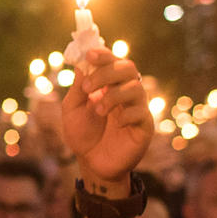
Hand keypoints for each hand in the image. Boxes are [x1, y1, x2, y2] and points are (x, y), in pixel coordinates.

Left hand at [61, 49, 152, 186]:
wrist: (90, 162)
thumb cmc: (82, 134)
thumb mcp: (72, 110)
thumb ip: (78, 89)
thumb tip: (81, 65)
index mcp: (108, 85)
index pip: (112, 61)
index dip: (104, 55)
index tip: (90, 55)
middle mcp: (125, 92)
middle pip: (128, 68)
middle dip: (107, 73)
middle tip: (88, 88)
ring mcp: (137, 108)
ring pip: (136, 88)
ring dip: (113, 96)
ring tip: (98, 111)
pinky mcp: (144, 126)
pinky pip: (141, 112)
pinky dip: (126, 114)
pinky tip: (116, 123)